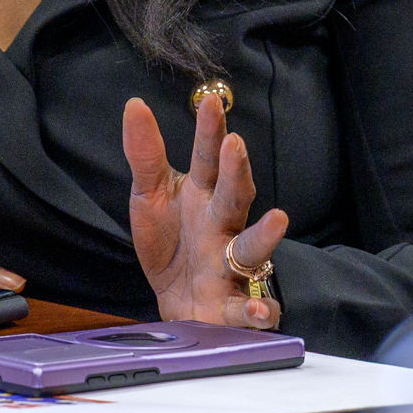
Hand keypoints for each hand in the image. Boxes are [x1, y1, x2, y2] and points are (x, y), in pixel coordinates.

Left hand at [122, 95, 287, 329]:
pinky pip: (248, 308)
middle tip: (236, 145)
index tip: (210, 100)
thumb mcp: (149, 194)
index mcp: (202, 194)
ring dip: (264, 236)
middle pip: (234, 195)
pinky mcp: (229, 304)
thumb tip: (134, 104)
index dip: (210, 131)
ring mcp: (229, 264)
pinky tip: (259, 311)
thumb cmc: (168, 240)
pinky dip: (259, 312)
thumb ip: (144, 153)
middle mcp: (222, 224)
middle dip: (237, 172)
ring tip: (278, 219)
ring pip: (250, 247)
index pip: (207, 158)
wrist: (173, 300)